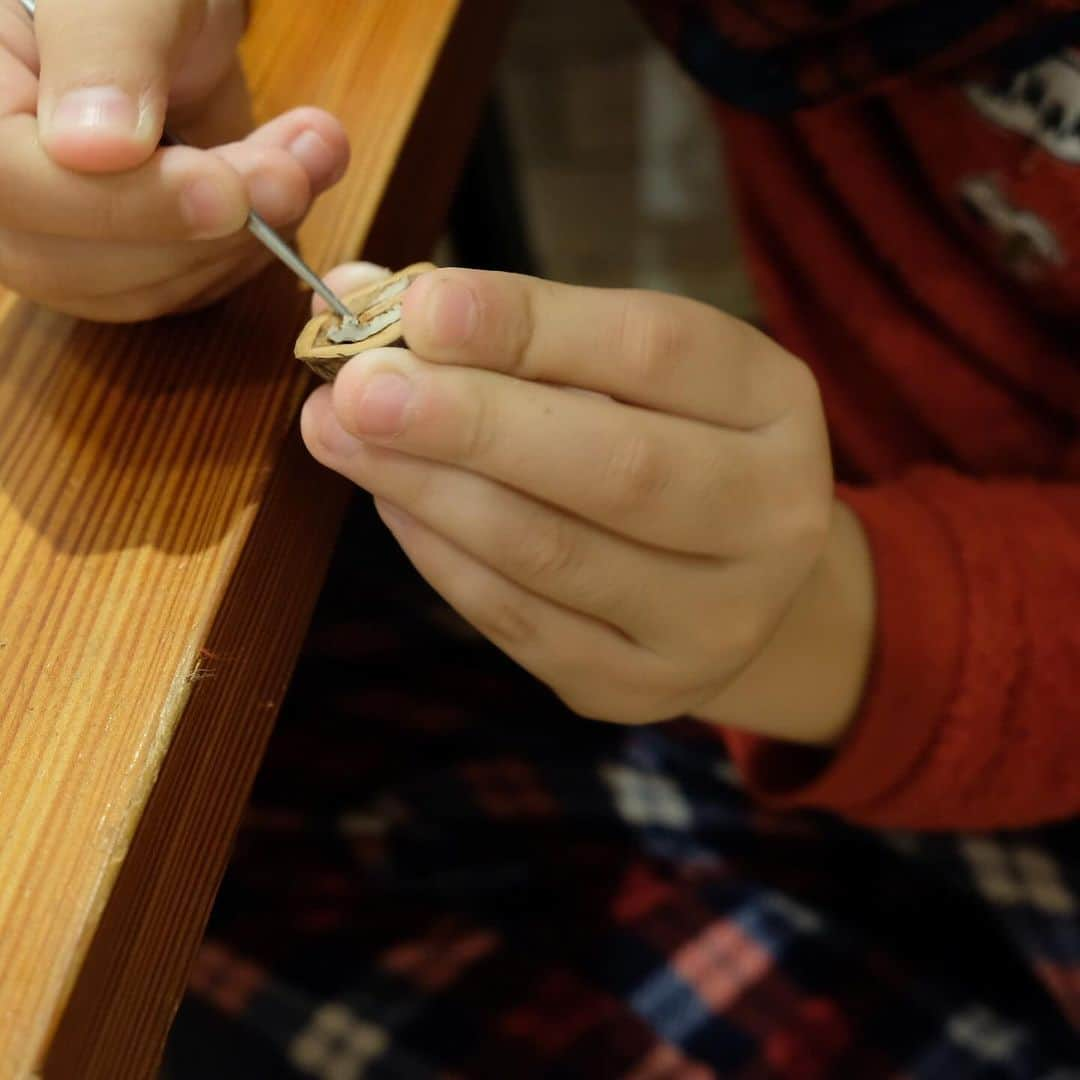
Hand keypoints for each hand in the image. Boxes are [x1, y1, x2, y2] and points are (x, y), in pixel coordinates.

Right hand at [0, 0, 348, 319]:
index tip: (228, 193)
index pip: (15, 185)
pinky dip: (247, 250)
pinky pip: (179, 290)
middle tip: (294, 171)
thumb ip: (104, 47)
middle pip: (74, 260)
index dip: (129, 204)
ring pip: (137, 288)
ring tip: (310, 156)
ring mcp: (48, 234)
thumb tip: (93, 149)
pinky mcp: (113, 262)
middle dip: (205, 228)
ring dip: (241, 240)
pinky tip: (287, 186)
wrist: (169, 10)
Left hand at [302, 266, 874, 743]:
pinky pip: (520, 623)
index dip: (531, 327)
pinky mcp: (642, 685)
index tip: (420, 306)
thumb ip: (519, 332)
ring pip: (553, 553)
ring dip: (430, 489)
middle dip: (471, 423)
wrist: (735, 576)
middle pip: (616, 469)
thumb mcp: (629, 370)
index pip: (655, 351)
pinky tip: (392, 501)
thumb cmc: (669, 441)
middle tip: (359, 387)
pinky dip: (440, 557)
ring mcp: (715, 620)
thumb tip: (367, 294)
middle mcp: (772, 519)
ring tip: (342, 434)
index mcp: (776, 407)